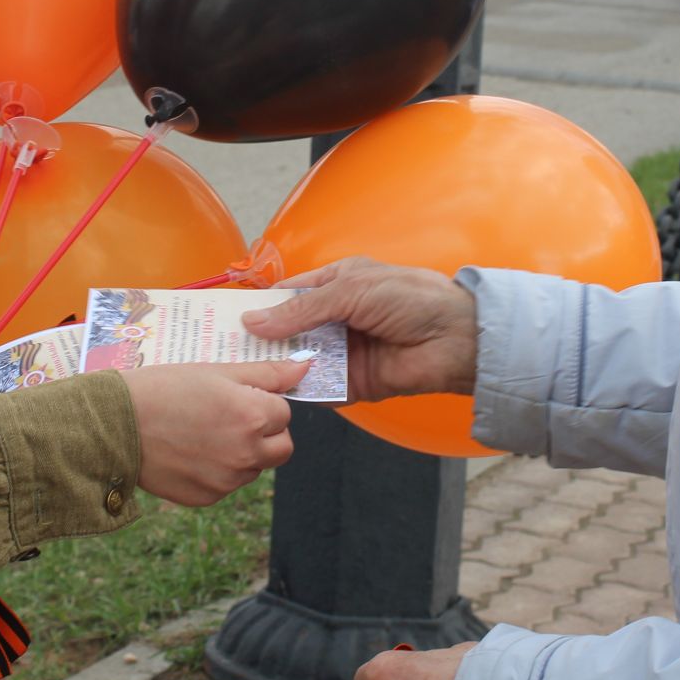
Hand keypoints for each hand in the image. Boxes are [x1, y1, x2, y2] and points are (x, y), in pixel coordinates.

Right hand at [123, 360, 306, 505]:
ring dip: (243, 453)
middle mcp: (246, 453)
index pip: (284, 412)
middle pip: (282, 447)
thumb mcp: (217, 371)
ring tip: (203, 432)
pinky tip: (190, 451)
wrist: (114, 424)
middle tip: (232, 417)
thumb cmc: (164, 388)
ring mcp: (227, 480)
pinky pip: (227, 484)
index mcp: (252, 416)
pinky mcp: (207, 498)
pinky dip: (217, 471)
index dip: (262, 401)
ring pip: (255, 467)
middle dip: (266, 433)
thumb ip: (267, 373)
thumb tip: (305, 367)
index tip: (236, 396)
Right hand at [242, 258, 477, 400]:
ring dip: (276, 366)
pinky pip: (319, 388)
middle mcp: (336, 318)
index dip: (261, 305)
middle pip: (289, 331)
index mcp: (336, 285)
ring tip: (240, 374)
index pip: (289, 295)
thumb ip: (302, 309)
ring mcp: (343, 352)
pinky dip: (300, 391)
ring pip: (299, 360)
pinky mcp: (352, 383)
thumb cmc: (410, 300)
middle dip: (262, 340)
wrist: (454, 340)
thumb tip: (255, 320)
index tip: (227, 317)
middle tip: (224, 350)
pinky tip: (273, 394)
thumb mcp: (351, 290)